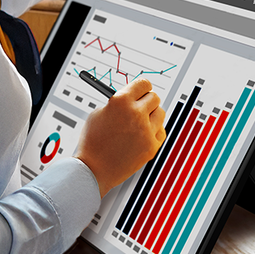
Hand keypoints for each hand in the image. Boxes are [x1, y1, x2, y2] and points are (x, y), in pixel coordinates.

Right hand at [74, 78, 165, 194]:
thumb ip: (117, 103)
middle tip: (141, 107)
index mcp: (121, 101)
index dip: (142, 87)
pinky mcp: (152, 146)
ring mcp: (145, 131)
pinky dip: (153, 132)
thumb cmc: (93, 142)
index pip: (143, 83)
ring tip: (139, 124)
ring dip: (152, 116)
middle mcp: (136, 114)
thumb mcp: (98, 113)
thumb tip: (131, 97)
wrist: (93, 170)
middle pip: (155, 98)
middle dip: (147, 101)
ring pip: (160, 114)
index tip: (142, 90)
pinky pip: (161, 132)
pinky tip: (141, 136)